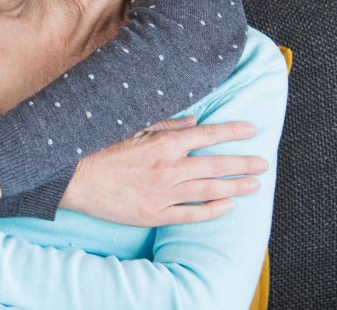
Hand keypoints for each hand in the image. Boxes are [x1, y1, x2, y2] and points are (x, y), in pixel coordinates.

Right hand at [62, 116, 267, 225]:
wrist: (74, 179)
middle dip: (243, 163)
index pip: (207, 135)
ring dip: (235, 187)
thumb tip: (194, 121)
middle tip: (263, 164)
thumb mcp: (131, 129)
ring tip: (253, 185)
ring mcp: (164, 194)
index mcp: (163, 144)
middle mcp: (169, 169)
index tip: (251, 128)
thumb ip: (166, 125)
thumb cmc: (100, 150)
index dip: (232, 131)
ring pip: (209, 190)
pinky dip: (212, 211)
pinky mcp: (155, 214)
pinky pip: (191, 214)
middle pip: (216, 165)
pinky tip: (227, 207)